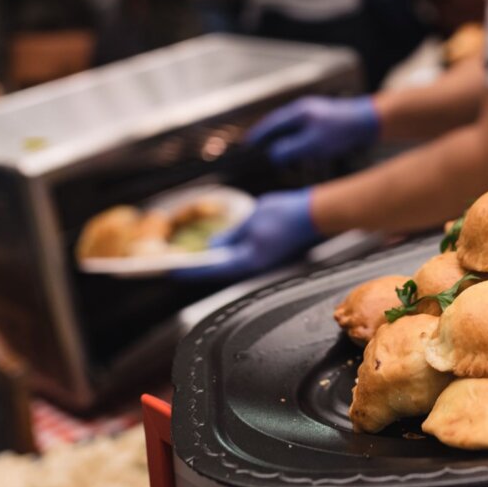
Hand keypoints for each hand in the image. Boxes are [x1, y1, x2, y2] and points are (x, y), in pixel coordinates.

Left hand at [175, 188, 320, 278]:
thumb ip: (232, 234)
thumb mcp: (252, 219)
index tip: (172, 271)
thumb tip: (215, 244)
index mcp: (248, 260)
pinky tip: (222, 250)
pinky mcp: (269, 256)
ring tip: (196, 258)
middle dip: (200, 268)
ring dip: (214, 263)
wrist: (314, 214)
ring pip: (231, 267)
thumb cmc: (286, 215)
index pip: (212, 269)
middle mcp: (255, 267)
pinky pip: (242, 260)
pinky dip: (228, 257)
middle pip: (220, 272)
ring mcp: (263, 263)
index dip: (191, 270)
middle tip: (180, 265)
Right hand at [246, 96, 379, 164]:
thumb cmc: (342, 131)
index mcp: (297, 112)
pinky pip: (305, 131)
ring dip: (285, 141)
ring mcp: (316, 114)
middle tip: (259, 150)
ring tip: (278, 154)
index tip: (247, 145)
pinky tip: (302, 152)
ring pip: (293, 128)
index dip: (257, 136)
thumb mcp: (312, 144)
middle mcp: (304, 110)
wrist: (369, 121)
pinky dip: (299, 141)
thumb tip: (273, 155)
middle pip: (280, 125)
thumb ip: (290, 149)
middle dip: (269, 138)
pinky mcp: (326, 121)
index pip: (270, 124)